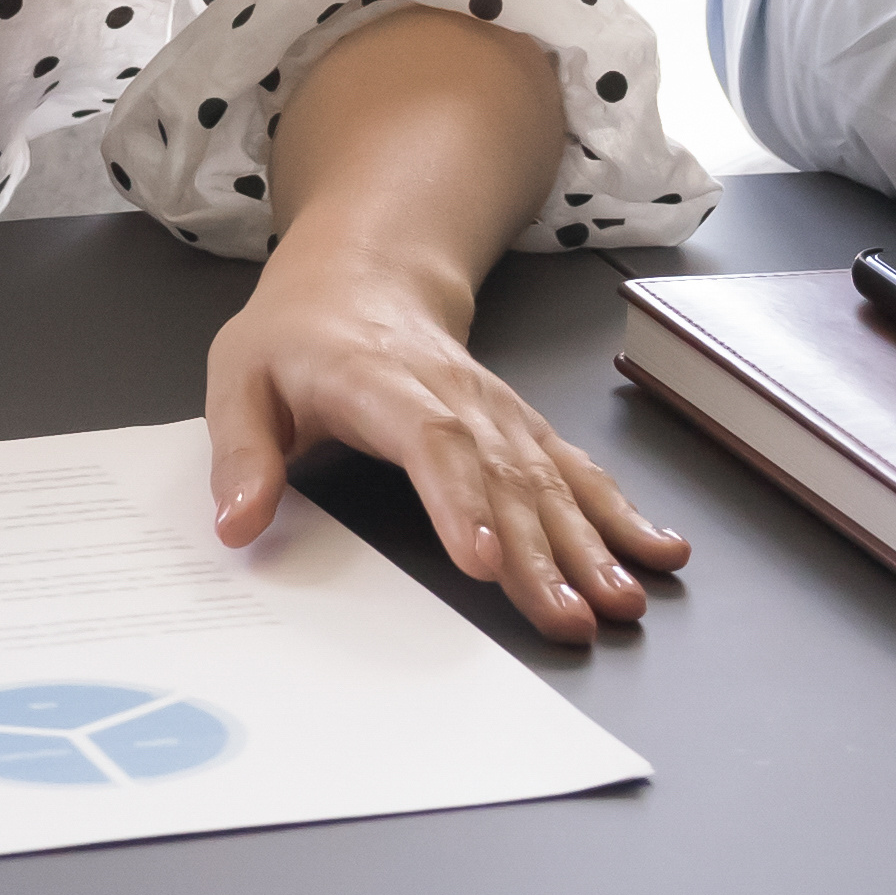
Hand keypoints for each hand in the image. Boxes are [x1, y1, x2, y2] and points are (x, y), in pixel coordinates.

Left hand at [201, 237, 689, 648]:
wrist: (363, 276)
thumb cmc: (298, 336)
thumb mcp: (239, 378)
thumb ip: (241, 454)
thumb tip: (238, 525)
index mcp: (382, 383)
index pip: (432, 442)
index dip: (461, 500)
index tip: (483, 560)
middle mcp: (456, 398)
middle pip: (505, 477)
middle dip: (543, 553)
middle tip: (571, 618)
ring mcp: (498, 413)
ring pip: (550, 481)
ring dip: (591, 545)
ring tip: (620, 603)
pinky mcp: (521, 430)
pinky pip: (576, 472)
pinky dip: (621, 513)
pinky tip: (657, 552)